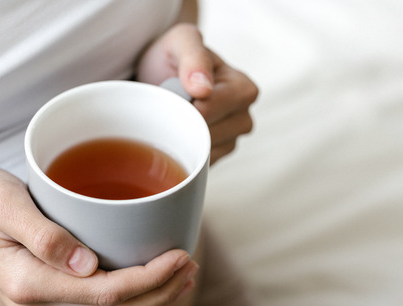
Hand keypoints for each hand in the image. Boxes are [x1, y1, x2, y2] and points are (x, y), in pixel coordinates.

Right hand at [0, 167, 198, 305]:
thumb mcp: (1, 202)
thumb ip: (42, 234)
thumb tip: (86, 264)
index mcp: (27, 282)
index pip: (104, 292)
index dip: (150, 280)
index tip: (182, 256)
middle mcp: (34, 303)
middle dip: (159, 294)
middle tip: (191, 266)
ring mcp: (39, 305)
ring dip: (148, 298)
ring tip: (181, 274)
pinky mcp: (45, 296)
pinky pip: (94, 304)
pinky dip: (127, 294)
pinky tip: (146, 276)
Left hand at [137, 23, 258, 163]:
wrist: (159, 74)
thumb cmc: (174, 55)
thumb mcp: (181, 42)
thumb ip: (194, 57)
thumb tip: (203, 88)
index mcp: (243, 89)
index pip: (209, 111)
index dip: (182, 107)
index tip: (169, 95)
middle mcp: (243, 118)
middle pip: (206, 136)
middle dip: (180, 122)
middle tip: (167, 105)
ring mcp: (230, 141)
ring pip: (201, 154)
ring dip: (179, 137)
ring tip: (171, 115)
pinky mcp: (214, 157)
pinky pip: (195, 166)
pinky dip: (180, 152)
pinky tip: (173, 132)